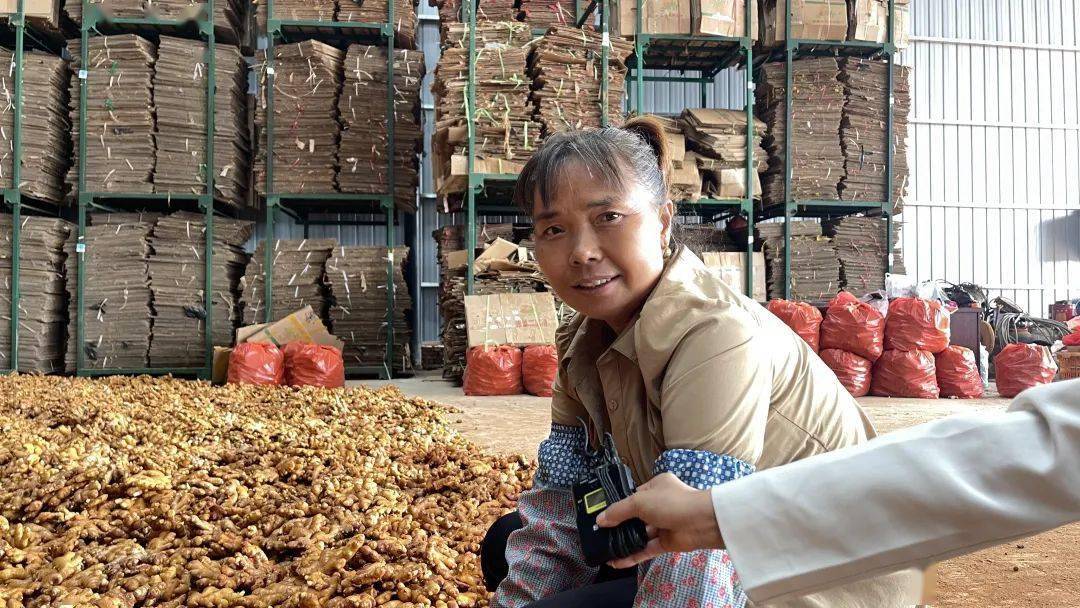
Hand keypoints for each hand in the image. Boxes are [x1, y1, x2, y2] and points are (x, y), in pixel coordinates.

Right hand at [596, 472, 723, 567]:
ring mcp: (664, 524)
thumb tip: (600, 520)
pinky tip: (617, 562)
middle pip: (635, 517)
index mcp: (656, 487)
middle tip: (600, 536)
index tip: (601, 517)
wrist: (703, 522)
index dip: (618, 506)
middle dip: (619, 526)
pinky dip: (633, 556)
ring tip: (605, 550)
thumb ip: (619, 511)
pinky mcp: (667, 543)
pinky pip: (646, 549)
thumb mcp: (640, 501)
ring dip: (624, 543)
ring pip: (640, 535)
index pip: (633, 496)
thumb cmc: (671, 503)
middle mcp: (660, 504)